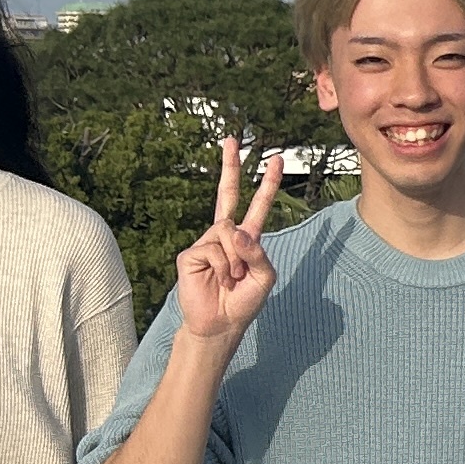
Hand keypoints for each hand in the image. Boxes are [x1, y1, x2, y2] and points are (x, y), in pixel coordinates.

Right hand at [172, 143, 282, 343]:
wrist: (220, 324)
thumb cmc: (243, 302)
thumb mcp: (264, 277)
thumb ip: (257, 252)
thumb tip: (235, 230)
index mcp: (246, 239)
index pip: (257, 205)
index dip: (265, 184)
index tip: (274, 160)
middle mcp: (224, 236)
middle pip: (226, 195)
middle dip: (230, 166)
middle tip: (232, 139)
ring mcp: (205, 243)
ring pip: (226, 231)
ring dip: (236, 259)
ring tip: (233, 279)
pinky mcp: (190, 254)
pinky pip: (213, 249)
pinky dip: (224, 266)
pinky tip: (220, 280)